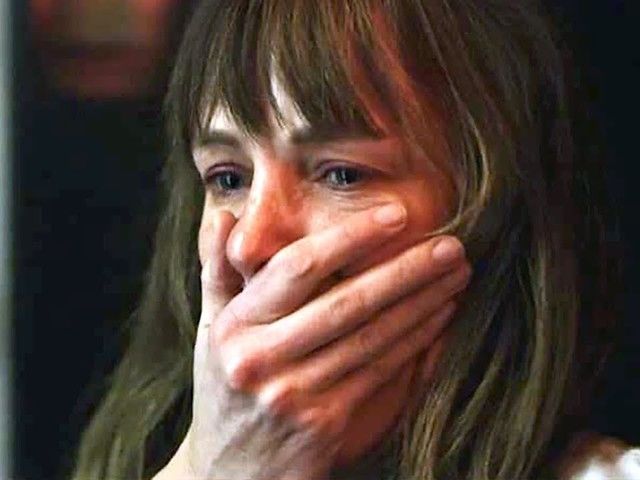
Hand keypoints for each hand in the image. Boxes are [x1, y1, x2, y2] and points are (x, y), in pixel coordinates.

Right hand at [157, 204, 470, 479]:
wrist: (230, 472)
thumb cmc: (226, 387)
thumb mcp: (210, 330)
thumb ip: (217, 271)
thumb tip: (225, 214)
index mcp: (234, 326)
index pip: (297, 268)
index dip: (350, 238)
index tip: (395, 215)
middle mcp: (260, 358)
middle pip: (346, 303)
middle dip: (405, 270)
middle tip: (451, 245)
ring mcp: (292, 395)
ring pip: (371, 338)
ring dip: (421, 303)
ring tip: (457, 275)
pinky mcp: (323, 425)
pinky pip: (379, 374)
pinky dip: (414, 342)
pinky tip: (440, 318)